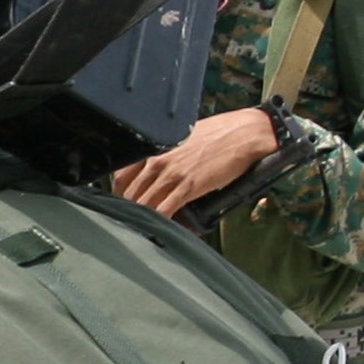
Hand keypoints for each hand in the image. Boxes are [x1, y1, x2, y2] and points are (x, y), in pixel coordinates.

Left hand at [108, 107, 279, 217]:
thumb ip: (165, 154)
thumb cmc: (217, 133)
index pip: (122, 175)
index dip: (120, 193)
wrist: (243, 134)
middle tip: (131, 222)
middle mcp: (157, 160)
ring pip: (144, 204)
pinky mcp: (188, 186)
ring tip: (142, 230)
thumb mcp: (182, 138)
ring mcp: (171, 174)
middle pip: (130, 193)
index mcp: (154, 147)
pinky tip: (161, 229)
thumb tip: (157, 170)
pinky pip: (165, 210)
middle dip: (128, 210)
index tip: (123, 203)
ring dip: (142, 219)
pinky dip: (161, 222)